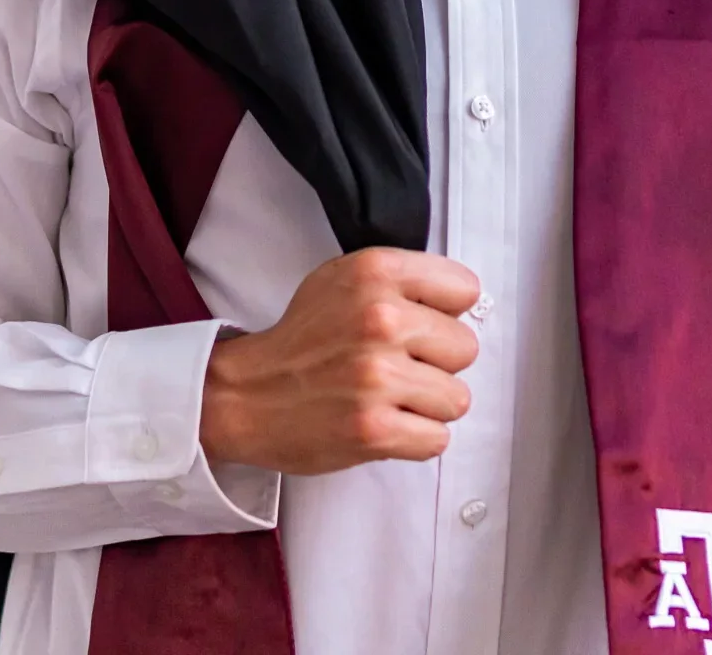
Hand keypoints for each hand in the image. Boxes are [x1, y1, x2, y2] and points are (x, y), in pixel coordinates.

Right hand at [199, 248, 480, 475]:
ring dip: (428, 405)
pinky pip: (437, 439)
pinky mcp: (374, 430)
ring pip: (457, 398)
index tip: (421, 324)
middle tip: (398, 365)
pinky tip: (386, 423)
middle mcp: (379, 320)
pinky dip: (416, 438)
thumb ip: (402, 281)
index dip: (446, 312)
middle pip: (466, 348)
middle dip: (437, 361)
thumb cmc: (301, 340)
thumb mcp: (343, 280)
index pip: (465, 289)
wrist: (245, 395)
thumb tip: (463, 303)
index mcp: (375, 273)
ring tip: (391, 397)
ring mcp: (377, 377)